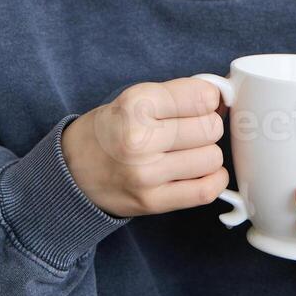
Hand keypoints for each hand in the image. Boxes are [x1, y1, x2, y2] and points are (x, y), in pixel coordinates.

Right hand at [61, 78, 227, 218]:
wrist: (72, 171)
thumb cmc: (111, 130)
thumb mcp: (135, 98)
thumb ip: (180, 94)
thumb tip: (223, 98)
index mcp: (136, 104)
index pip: (203, 96)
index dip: (209, 99)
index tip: (201, 103)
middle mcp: (139, 138)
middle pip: (211, 128)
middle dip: (207, 126)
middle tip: (189, 130)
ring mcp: (146, 174)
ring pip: (212, 158)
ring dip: (207, 154)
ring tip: (187, 151)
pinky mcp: (152, 202)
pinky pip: (206, 190)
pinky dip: (213, 179)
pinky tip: (199, 171)